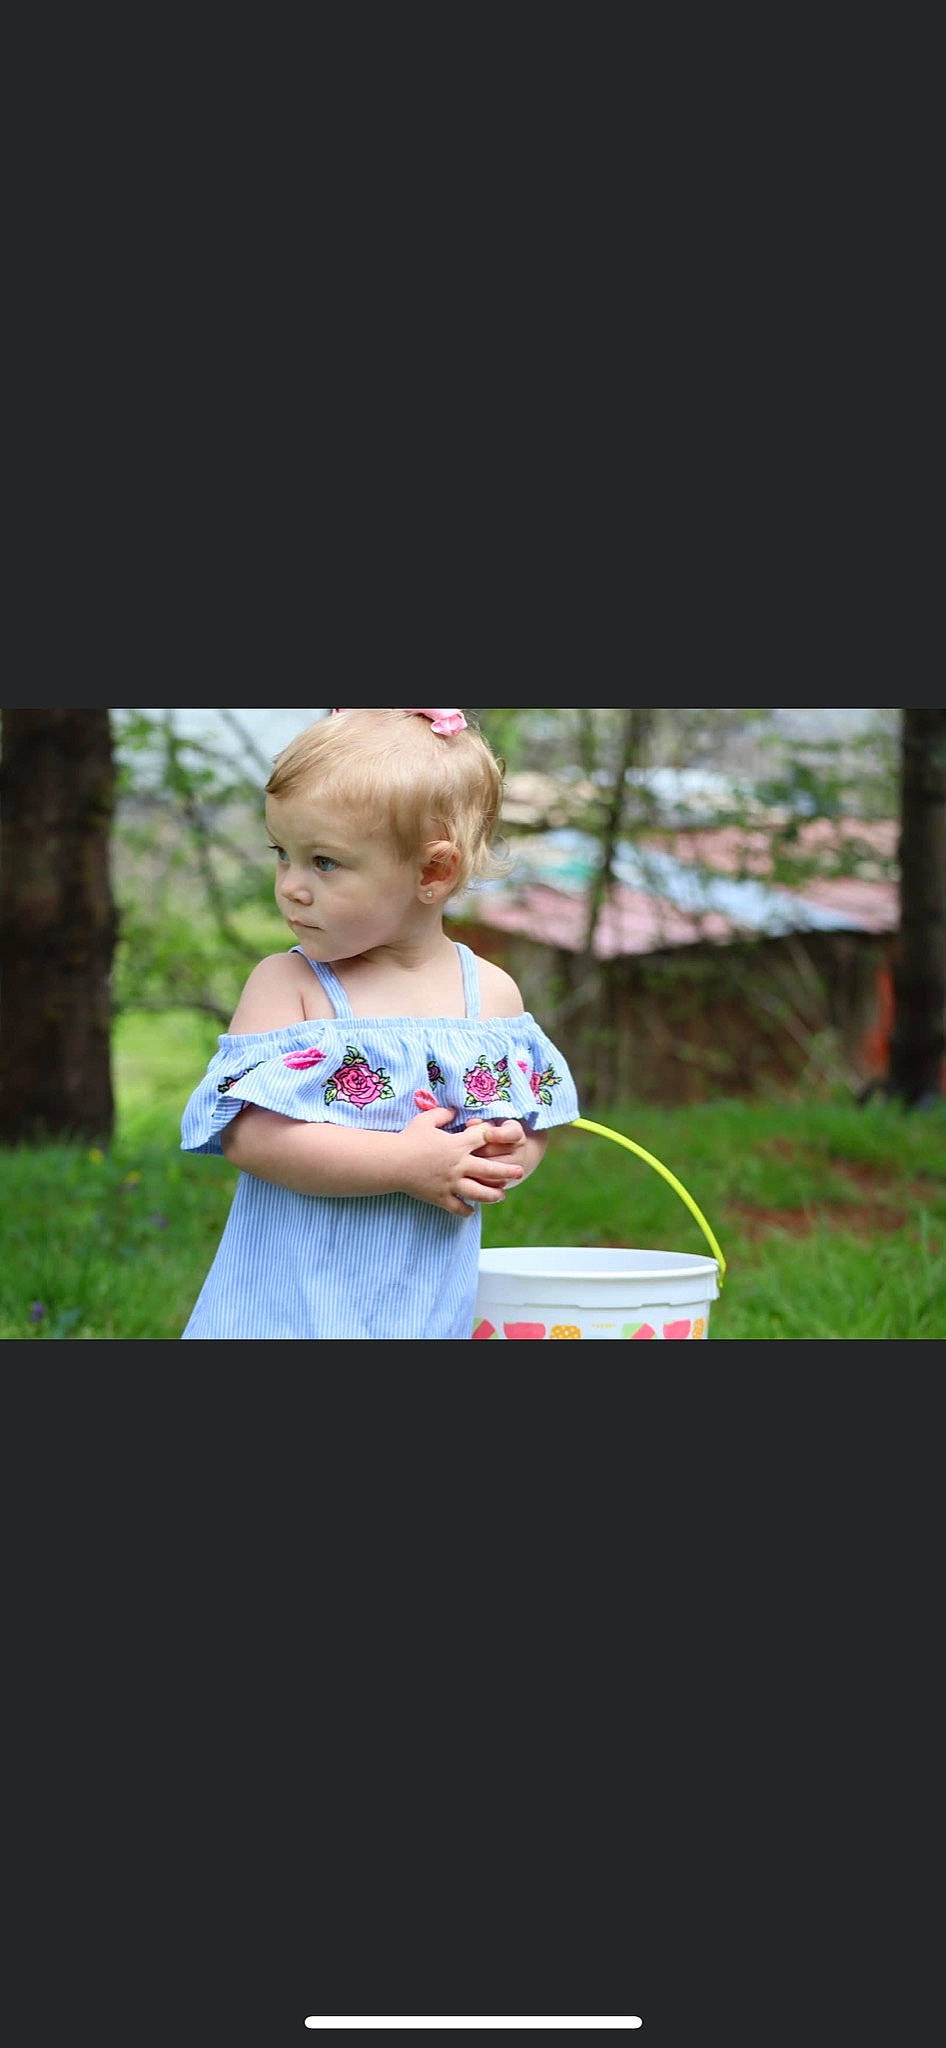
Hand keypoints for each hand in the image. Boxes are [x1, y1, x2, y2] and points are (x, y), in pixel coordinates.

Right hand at [396, 1107, 525, 1217]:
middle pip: (491, 1169)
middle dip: (508, 1171)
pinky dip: (467, 1210)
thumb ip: (443, 1114)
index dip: (496, 1137)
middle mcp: (459, 1165)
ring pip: (480, 1193)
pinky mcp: (441, 1197)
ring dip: (493, 1195)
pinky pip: (458, 1208)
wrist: (391, 1162)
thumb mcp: (425, 1120)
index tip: (503, 1140)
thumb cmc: (408, 1139)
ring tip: (501, 1195)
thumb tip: (454, 1111)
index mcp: (458, 1144)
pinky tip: (471, 1209)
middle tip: (520, 1173)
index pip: (486, 1139)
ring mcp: (451, 1183)